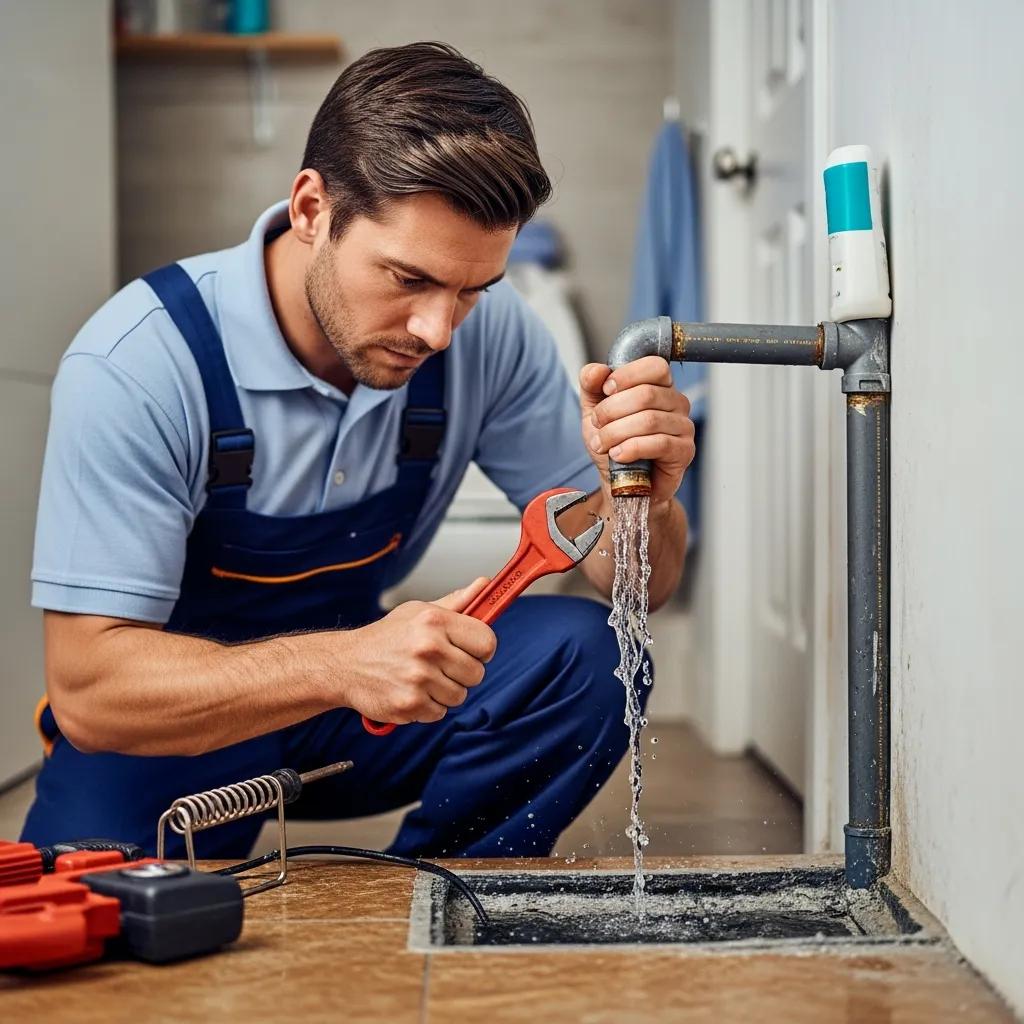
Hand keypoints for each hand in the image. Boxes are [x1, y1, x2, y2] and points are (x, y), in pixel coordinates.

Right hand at [336, 577, 496, 725]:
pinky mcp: (409, 705)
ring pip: (459, 696)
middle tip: (440, 666)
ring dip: (445, 692)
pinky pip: (439, 713)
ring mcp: (418, 678)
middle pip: (477, 673)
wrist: (345, 664)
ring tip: (422, 678)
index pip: (486, 641)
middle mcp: (428, 648)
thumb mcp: (418, 611)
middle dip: (462, 673)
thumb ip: (456, 603)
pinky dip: (428, 707)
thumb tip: (484, 585)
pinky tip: (411, 691)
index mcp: (434, 621)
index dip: (482, 649)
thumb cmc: (387, 637)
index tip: (472, 651)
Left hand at [580, 356, 695, 504]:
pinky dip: (632, 449)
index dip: (627, 375)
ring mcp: (684, 427)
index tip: (606, 390)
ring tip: (603, 445)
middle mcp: (676, 403)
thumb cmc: (614, 445)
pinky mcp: (684, 451)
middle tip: (598, 425)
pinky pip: (659, 443)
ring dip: (617, 433)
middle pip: (646, 394)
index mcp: (659, 386)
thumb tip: (596, 370)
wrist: (621, 483)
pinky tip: (618, 455)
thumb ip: (592, 387)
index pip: (655, 366)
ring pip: (650, 420)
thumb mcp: (595, 412)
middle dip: (612, 410)